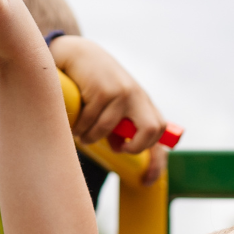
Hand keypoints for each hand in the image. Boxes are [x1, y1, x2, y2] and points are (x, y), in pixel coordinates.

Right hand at [51, 37, 168, 164]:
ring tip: (81, 130)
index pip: (160, 131)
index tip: (146, 180)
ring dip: (89, 136)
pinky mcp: (103, 90)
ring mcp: (122, 91)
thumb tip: (119, 148)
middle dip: (135, 147)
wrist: (76, 53)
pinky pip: (91, 121)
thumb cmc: (93, 83)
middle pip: (152, 129)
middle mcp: (136, 96)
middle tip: (117, 148)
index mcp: (141, 102)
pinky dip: (79, 126)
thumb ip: (118, 127)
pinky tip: (74, 118)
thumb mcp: (110, 105)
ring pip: (107, 130)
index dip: (157, 160)